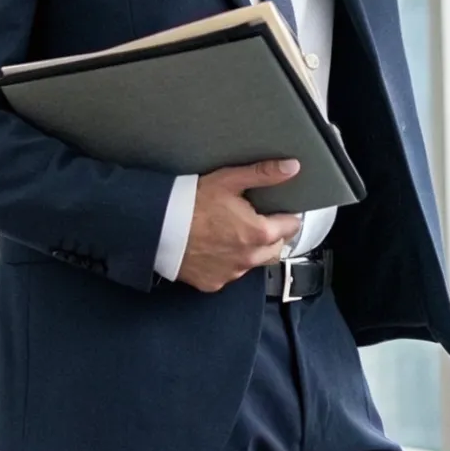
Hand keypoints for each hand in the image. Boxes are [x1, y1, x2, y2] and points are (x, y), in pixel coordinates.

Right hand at [176, 159, 303, 292]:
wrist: (158, 227)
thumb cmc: (193, 202)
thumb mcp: (229, 180)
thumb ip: (263, 174)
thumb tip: (292, 167)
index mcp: (259, 233)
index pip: (291, 227)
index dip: (287, 216)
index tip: (280, 210)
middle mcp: (249, 258)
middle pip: (276, 249)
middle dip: (273, 236)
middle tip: (258, 220)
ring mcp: (231, 273)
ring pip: (254, 263)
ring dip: (252, 251)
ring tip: (235, 234)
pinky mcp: (213, 283)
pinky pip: (230, 274)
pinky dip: (228, 263)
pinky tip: (216, 249)